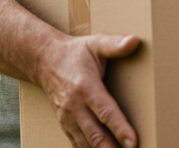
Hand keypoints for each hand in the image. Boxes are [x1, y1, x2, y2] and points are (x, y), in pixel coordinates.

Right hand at [0, 0, 141, 147]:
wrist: (43, 60)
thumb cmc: (75, 52)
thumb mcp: (95, 43)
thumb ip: (115, 44)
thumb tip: (135, 41)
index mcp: (85, 88)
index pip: (105, 112)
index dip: (119, 129)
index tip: (133, 142)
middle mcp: (74, 107)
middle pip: (96, 135)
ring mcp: (68, 118)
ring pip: (86, 144)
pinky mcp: (65, 124)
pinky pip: (77, 144)